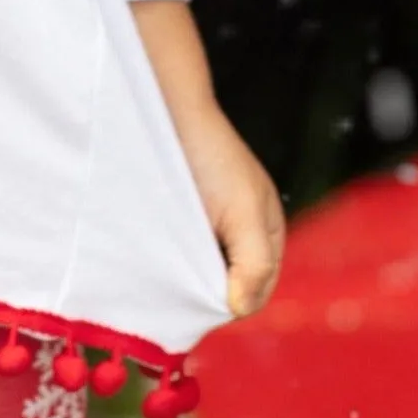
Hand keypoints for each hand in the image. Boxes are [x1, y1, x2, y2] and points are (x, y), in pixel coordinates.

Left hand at [131, 0, 286, 320]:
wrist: (168, 109)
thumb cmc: (210, 157)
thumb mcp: (242, 211)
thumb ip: (252, 261)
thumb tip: (239, 307)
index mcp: (267, 232)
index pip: (258, 289)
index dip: (232, 301)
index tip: (197, 300)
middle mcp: (241, 231)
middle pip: (229, 284)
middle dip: (205, 292)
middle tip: (174, 292)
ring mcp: (209, 224)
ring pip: (200, 272)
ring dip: (183, 278)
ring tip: (160, 276)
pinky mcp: (179, 218)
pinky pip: (178, 253)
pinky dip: (167, 260)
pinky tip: (151, 259)